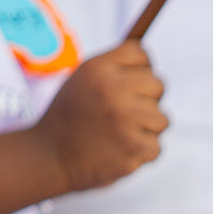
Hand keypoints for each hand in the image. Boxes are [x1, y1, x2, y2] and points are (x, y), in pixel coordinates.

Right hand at [32, 42, 167, 192]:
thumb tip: (151, 61)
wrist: (49, 158)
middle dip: (145, 100)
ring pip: (163, 119)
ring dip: (145, 129)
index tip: (124, 86)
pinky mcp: (134, 147)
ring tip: (118, 134)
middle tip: (120, 114)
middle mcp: (113, 89)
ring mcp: (125, 119)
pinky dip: (141, 153)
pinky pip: (157, 146)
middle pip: (159, 85)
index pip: (142, 55)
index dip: (138, 71)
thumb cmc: (71, 117)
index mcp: (98, 68)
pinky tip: (118, 150)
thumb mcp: (83, 79)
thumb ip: (115, 66)